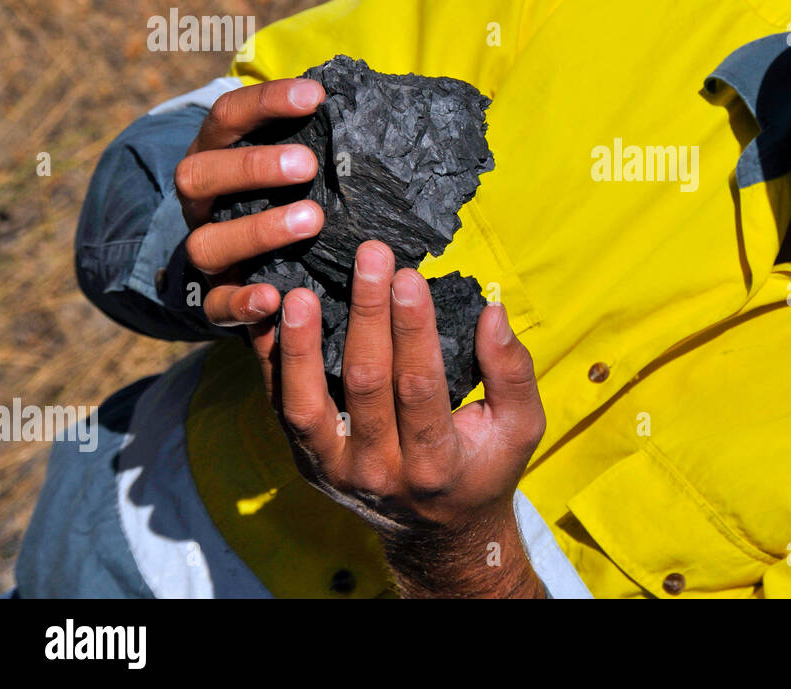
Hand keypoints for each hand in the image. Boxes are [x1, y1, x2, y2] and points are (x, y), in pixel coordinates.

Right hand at [174, 78, 326, 326]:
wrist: (258, 258)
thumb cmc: (290, 191)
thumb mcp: (295, 159)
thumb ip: (316, 136)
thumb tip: (370, 106)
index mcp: (216, 155)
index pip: (227, 116)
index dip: (265, 103)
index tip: (315, 96)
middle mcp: (200, 201)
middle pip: (199, 175)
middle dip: (252, 167)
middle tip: (307, 164)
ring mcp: (205, 249)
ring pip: (207, 243)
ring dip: (258, 231)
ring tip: (312, 220)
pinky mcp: (216, 297)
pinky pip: (216, 306)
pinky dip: (241, 303)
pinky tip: (273, 297)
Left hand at [267, 240, 547, 598]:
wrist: (437, 533)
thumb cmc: (482, 467)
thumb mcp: (519, 428)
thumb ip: (511, 370)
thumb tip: (493, 309)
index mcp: (435, 463)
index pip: (419, 387)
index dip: (413, 330)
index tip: (409, 276)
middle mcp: (379, 471)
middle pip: (365, 384)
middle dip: (367, 314)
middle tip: (369, 256)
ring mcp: (335, 470)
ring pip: (305, 405)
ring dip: (300, 345)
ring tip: (297, 294)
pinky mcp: (308, 461)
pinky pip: (283, 410)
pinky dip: (274, 364)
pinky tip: (271, 319)